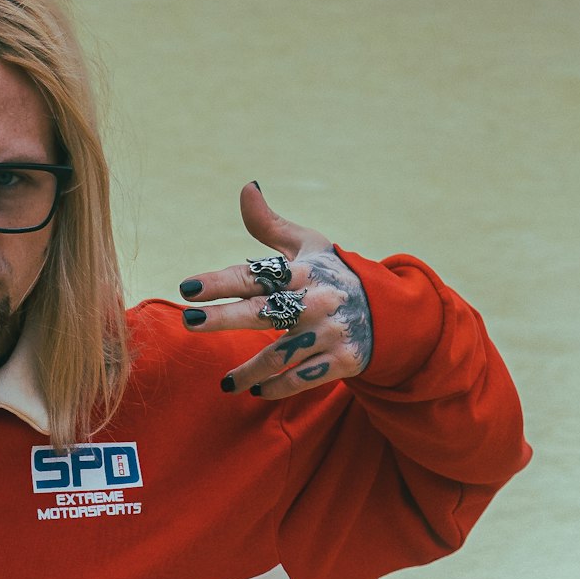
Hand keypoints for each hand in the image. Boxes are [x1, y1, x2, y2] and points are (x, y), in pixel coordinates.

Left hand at [177, 182, 371, 398]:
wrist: (391, 311)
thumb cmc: (334, 274)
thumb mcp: (309, 246)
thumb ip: (270, 225)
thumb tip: (245, 187)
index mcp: (305, 271)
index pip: (256, 275)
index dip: (220, 281)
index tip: (187, 288)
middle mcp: (317, 300)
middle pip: (263, 312)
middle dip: (224, 318)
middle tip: (188, 323)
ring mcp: (331, 332)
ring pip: (281, 354)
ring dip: (249, 371)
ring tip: (225, 384)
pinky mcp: (344, 360)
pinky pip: (303, 378)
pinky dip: (278, 387)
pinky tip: (255, 391)